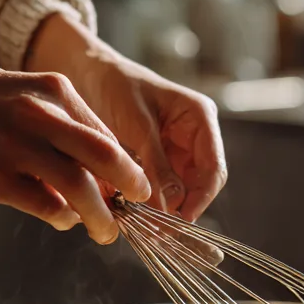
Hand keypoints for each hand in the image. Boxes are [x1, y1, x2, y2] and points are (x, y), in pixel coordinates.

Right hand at [0, 39, 149, 242]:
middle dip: (131, 186)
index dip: (124, 166)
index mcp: (55, 90)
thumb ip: (62, 122)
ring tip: (106, 232)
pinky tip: (64, 220)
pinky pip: (44, 204)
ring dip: (100, 216)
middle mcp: (41, 115)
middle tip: (139, 207)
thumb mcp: (26, 91)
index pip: (106, 134)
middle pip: (105, 155)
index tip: (130, 188)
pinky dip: (62, 217)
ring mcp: (17, 146)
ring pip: (79, 187)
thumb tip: (97, 164)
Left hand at [26, 15, 226, 219]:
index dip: (201, 197)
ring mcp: (177, 148)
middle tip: (161, 231)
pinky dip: (152, 201)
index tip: (183, 220)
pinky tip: (138, 214)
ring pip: (182, 189)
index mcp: (200, 117)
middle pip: (201, 183)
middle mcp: (194, 135)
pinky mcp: (158, 158)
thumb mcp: (138, 124)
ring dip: (167, 208)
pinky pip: (162, 186)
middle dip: (184, 208)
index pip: (213, 167)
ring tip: (147, 227)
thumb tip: (170, 206)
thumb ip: (156, 165)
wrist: (90, 72)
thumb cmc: (116, 85)